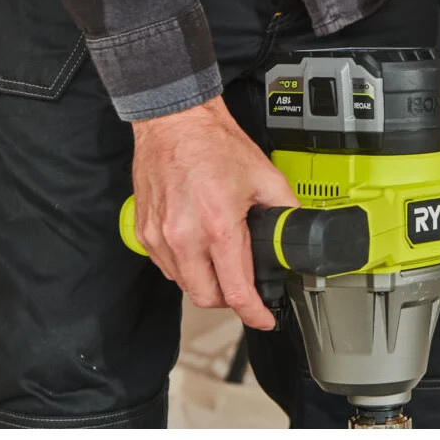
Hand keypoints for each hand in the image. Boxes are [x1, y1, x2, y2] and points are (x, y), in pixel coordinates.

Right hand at [131, 96, 298, 329]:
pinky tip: (198, 247)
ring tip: (221, 260)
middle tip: (245, 287)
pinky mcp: (144, 231)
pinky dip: (184, 266)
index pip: (236, 290)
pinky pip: (165, 266)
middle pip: (207, 297)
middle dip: (229, 300)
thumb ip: (285, 209)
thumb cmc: (214, 143)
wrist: (174, 121)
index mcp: (218, 225)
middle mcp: (183, 236)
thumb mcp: (265, 176)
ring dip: (205, 282)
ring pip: (184, 284)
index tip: (264, 319)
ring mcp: (159, 236)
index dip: (254, 313)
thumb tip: (296, 232)